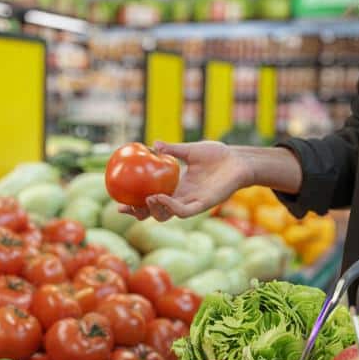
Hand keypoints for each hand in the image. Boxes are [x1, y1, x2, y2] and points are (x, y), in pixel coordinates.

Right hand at [121, 141, 250, 220]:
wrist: (238, 161)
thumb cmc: (217, 155)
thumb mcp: (190, 151)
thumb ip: (172, 150)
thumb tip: (153, 144)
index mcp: (176, 188)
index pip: (152, 200)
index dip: (135, 204)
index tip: (119, 201)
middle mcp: (182, 199)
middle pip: (155, 213)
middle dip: (139, 213)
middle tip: (125, 207)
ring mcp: (192, 203)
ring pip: (167, 215)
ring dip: (154, 210)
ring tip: (146, 198)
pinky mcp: (203, 204)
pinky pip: (184, 211)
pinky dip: (171, 206)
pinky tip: (161, 197)